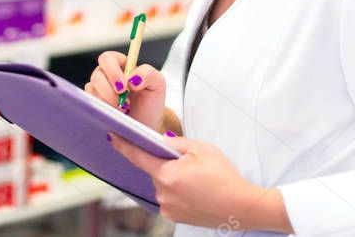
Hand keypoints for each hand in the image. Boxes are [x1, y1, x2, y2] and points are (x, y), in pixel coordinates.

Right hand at [84, 51, 165, 131]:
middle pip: (97, 74)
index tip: (123, 86)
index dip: (112, 71)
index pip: (108, 58)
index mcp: (122, 65)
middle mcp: (108, 75)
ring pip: (92, 90)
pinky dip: (103, 109)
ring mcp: (99, 90)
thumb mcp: (158, 84)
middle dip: (108, 89)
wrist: (146, 125)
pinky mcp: (95, 104)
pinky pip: (91, 103)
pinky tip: (115, 114)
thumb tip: (133, 77)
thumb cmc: (151, 103)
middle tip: (122, 102)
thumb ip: (149, 73)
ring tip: (123, 109)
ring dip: (107, 101)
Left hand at [108, 133, 291, 232]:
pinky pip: (168, 197)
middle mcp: (164, 194)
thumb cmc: (225, 178)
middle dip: (165, 163)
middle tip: (188, 162)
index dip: (124, 145)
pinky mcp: (174, 217)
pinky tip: (195, 189)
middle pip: (154, 170)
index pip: (138, 157)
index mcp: (168, 175)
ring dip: (172, 177)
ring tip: (197, 179)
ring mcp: (168, 208)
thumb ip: (177, 143)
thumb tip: (161, 141)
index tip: (112, 137)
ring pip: (162, 184)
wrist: (242, 207)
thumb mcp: (203, 149)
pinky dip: (176, 190)